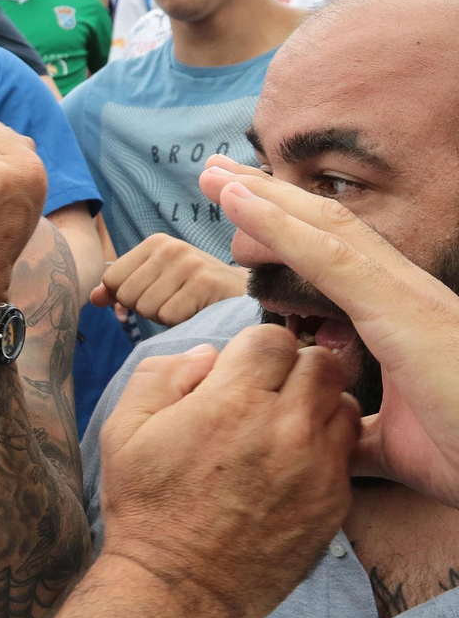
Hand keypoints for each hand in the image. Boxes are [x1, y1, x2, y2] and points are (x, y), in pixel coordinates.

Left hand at [90, 233, 247, 325]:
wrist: (246, 297)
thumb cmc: (195, 292)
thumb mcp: (156, 282)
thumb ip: (121, 288)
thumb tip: (93, 297)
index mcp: (155, 242)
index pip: (111, 279)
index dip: (126, 297)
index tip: (155, 293)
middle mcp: (171, 247)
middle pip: (127, 295)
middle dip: (146, 308)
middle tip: (174, 301)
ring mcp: (189, 263)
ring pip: (147, 308)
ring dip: (164, 316)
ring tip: (187, 305)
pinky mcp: (204, 283)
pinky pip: (168, 316)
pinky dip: (180, 322)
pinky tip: (198, 311)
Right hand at [100, 326, 358, 617]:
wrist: (178, 588)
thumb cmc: (146, 508)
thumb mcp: (122, 431)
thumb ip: (161, 374)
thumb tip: (208, 356)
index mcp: (231, 403)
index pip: (272, 337)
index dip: (253, 348)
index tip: (239, 370)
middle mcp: (284, 429)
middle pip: (320, 363)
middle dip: (291, 369)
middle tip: (264, 394)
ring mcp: (316, 468)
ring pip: (343, 404)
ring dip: (315, 406)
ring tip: (280, 430)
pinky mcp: (334, 502)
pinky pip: (345, 452)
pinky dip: (322, 449)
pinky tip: (287, 468)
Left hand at [203, 156, 458, 507]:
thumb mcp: (392, 444)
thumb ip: (355, 432)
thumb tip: (325, 438)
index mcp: (398, 315)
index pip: (333, 256)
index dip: (285, 227)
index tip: (237, 208)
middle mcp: (403, 292)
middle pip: (324, 227)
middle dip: (267, 196)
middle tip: (214, 173)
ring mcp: (405, 295)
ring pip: (323, 227)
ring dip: (264, 196)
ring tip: (213, 174)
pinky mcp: (402, 310)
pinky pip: (329, 256)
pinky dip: (278, 225)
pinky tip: (239, 202)